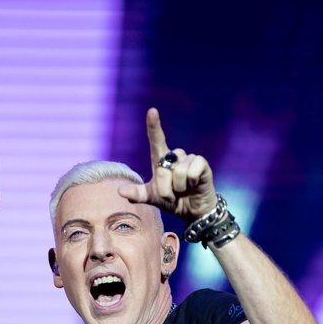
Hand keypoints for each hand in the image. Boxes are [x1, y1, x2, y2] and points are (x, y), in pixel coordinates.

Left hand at [117, 108, 217, 222]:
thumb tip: (120, 191)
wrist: (193, 211)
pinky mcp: (202, 164)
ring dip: (178, 188)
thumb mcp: (153, 198)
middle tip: (172, 195)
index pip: (156, 140)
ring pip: (178, 172)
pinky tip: (194, 185)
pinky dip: (191, 182)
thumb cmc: (173, 201)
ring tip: (184, 190)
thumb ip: (138, 194)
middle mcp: (176, 156)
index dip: (154, 126)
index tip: (152, 111)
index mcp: (161, 160)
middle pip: (163, 169)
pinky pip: (191, 170)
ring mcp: (189, 159)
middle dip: (165, 188)